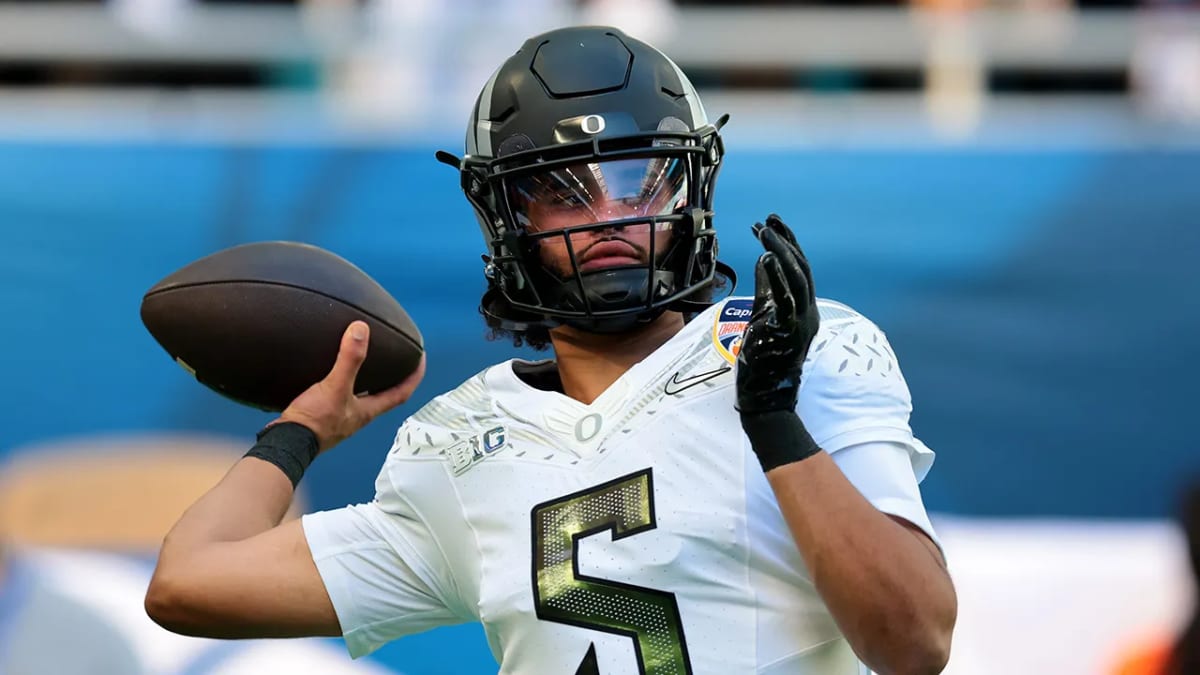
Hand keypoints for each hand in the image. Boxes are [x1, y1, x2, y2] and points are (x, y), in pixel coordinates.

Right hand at [276, 321, 425, 451]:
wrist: (286, 443)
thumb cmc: (314, 423)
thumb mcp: (334, 386)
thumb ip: (349, 359)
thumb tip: (360, 330)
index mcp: (368, 411)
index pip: (402, 393)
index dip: (414, 376)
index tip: (421, 358)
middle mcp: (358, 416)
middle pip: (384, 395)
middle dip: (393, 378)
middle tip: (396, 359)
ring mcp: (340, 418)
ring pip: (361, 396)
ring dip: (366, 381)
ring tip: (365, 362)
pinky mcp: (322, 416)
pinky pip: (338, 396)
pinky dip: (341, 384)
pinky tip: (330, 374)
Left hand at [736, 214, 819, 416]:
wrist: (766, 397)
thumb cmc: (763, 359)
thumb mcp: (763, 316)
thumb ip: (766, 289)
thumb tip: (764, 260)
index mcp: (806, 309)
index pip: (800, 269)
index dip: (788, 244)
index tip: (772, 223)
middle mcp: (809, 313)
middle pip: (801, 268)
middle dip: (786, 241)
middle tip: (769, 219)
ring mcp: (802, 322)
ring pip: (796, 278)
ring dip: (781, 251)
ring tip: (765, 231)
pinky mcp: (788, 331)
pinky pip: (785, 299)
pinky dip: (777, 276)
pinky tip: (767, 257)